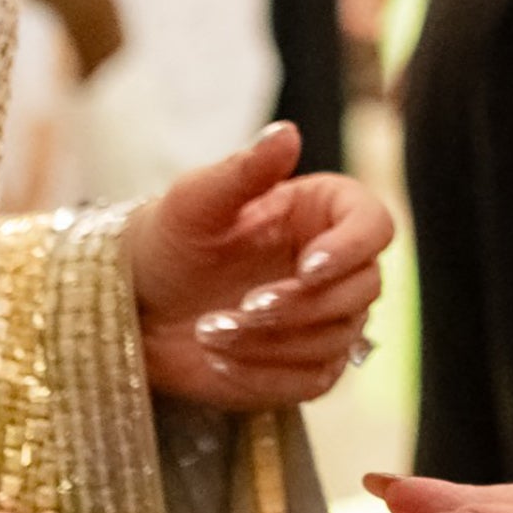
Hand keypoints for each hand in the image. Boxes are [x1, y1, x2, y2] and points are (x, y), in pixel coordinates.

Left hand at [128, 123, 390, 408]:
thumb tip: (287, 132)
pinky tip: (218, 357)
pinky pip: (312, 380)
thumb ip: (245, 170)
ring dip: (273, 340)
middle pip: (363, 289)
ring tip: (208, 331)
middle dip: (302, 304)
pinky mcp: (306, 366)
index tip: (306, 267)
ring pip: (336, 339)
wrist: (138, 305)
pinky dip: (266, 374)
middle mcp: (335, 265)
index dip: (351, 249)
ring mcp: (324, 319)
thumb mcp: (197, 200)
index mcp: (323, 213)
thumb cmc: (170, 240)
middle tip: (241, 307)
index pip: (375, 226)